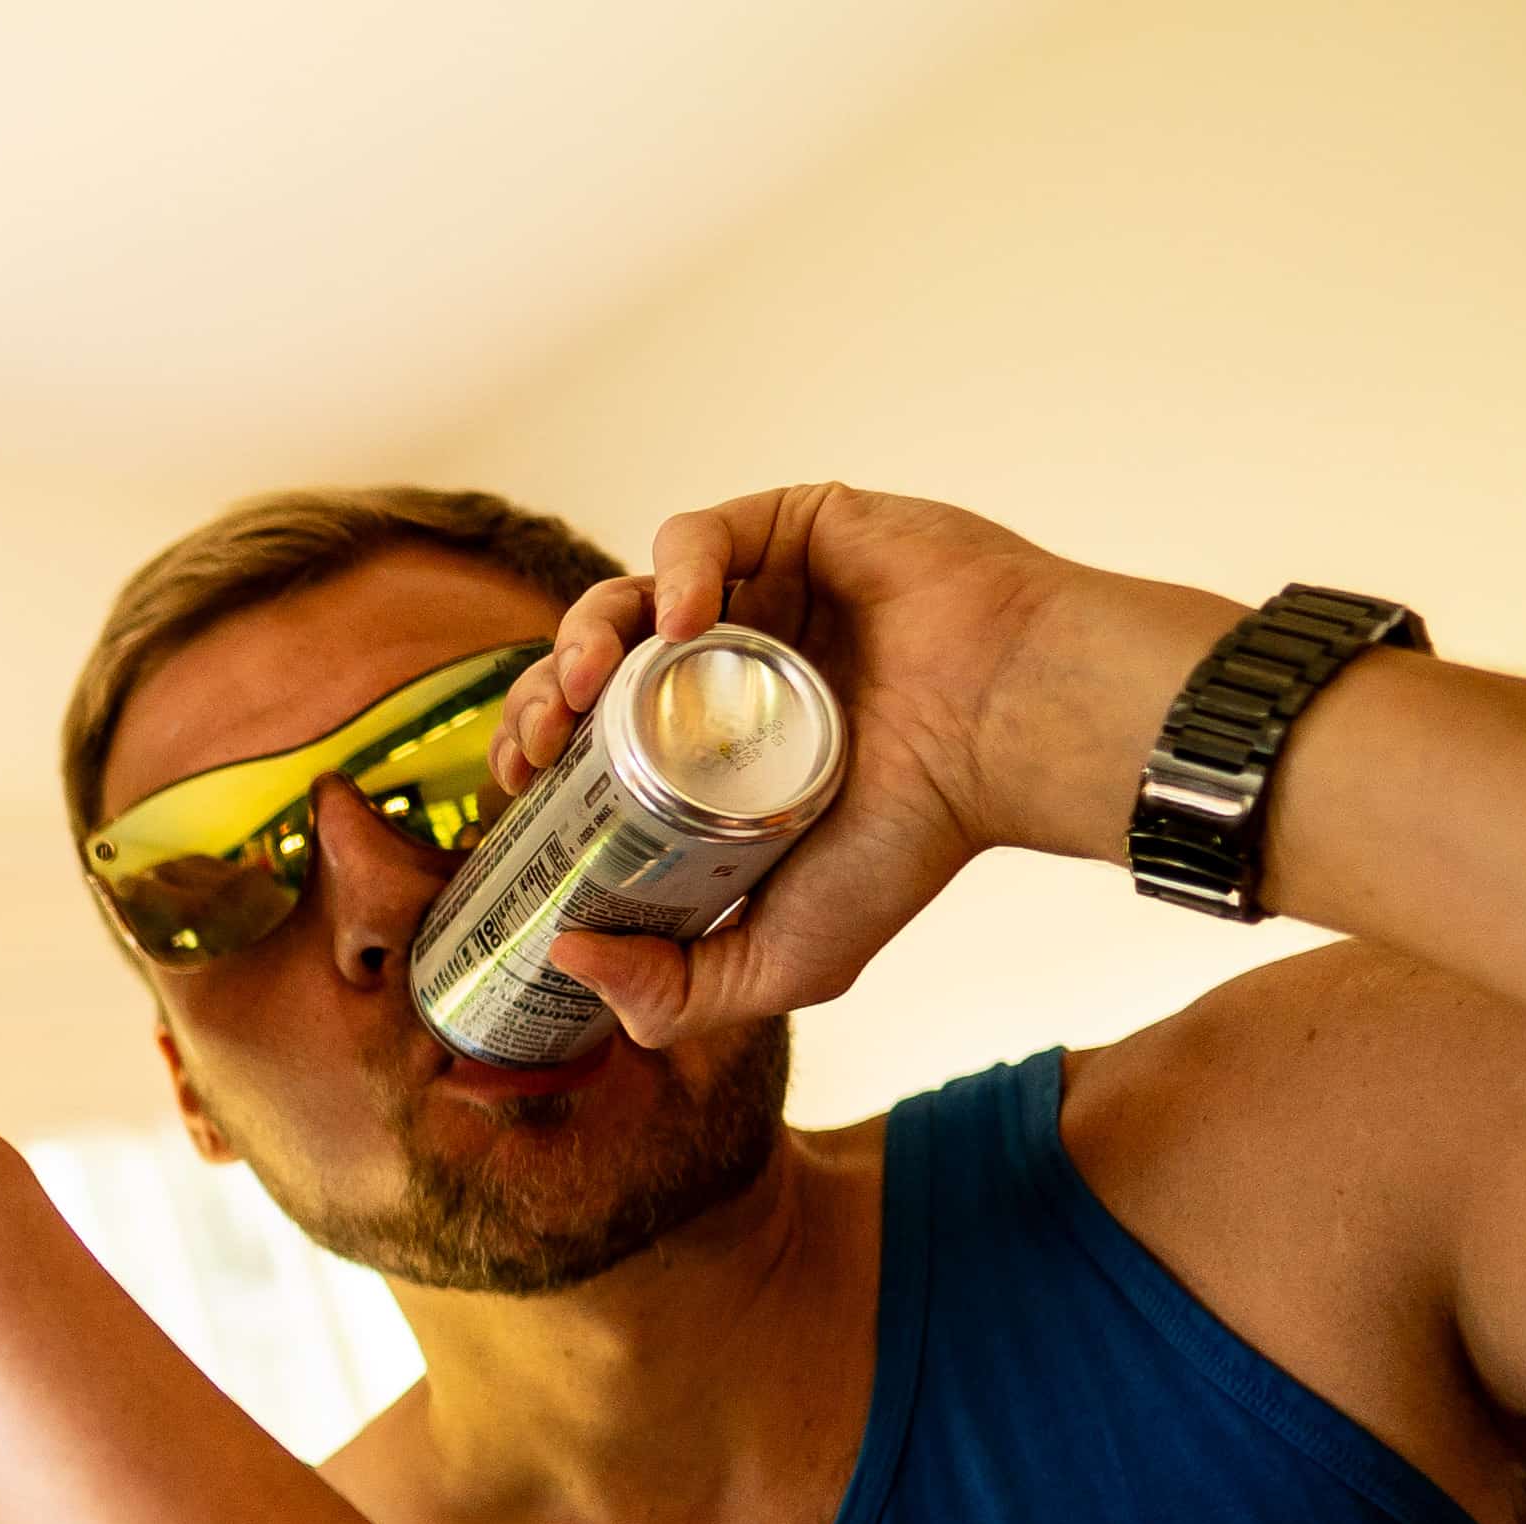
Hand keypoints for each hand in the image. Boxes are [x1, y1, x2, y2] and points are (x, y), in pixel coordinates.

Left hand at [482, 482, 1096, 1046]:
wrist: (1008, 741)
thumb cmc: (919, 842)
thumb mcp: (784, 961)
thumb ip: (680, 991)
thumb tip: (567, 956)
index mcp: (715, 751)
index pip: (591, 740)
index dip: (536, 751)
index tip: (517, 782)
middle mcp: (731, 670)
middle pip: (593, 665)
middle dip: (540, 696)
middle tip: (536, 740)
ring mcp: (763, 597)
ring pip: (630, 595)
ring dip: (581, 632)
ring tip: (581, 682)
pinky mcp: (799, 530)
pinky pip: (704, 534)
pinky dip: (675, 565)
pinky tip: (681, 617)